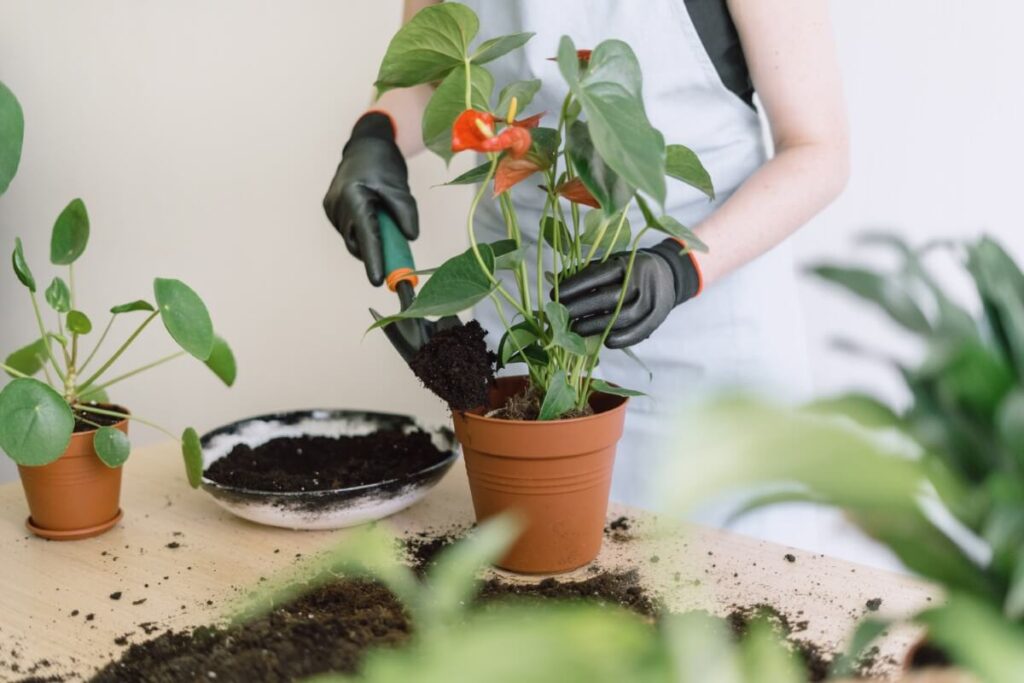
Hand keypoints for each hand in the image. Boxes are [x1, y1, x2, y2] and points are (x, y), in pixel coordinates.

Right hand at [323, 111, 418, 285]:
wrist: (364, 145)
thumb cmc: (383, 164)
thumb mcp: (400, 187)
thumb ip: (406, 213)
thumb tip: (410, 239)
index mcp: (353, 196)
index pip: (366, 236)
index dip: (373, 260)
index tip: (378, 281)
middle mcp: (337, 204)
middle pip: (358, 242)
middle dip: (376, 252)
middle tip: (397, 255)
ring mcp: (331, 208)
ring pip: (354, 238)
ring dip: (370, 239)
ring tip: (383, 218)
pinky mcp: (330, 210)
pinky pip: (350, 230)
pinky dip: (363, 232)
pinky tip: (371, 215)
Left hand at [558, 240, 701, 347]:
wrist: (669, 275)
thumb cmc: (630, 270)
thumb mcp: (613, 263)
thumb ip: (588, 272)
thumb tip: (555, 280)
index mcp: (627, 263)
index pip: (598, 274)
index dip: (575, 286)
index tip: (555, 295)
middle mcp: (640, 281)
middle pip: (608, 297)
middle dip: (580, 308)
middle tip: (560, 316)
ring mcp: (651, 300)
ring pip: (621, 317)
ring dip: (595, 326)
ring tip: (575, 330)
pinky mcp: (657, 318)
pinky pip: (637, 332)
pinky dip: (620, 338)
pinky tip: (603, 342)